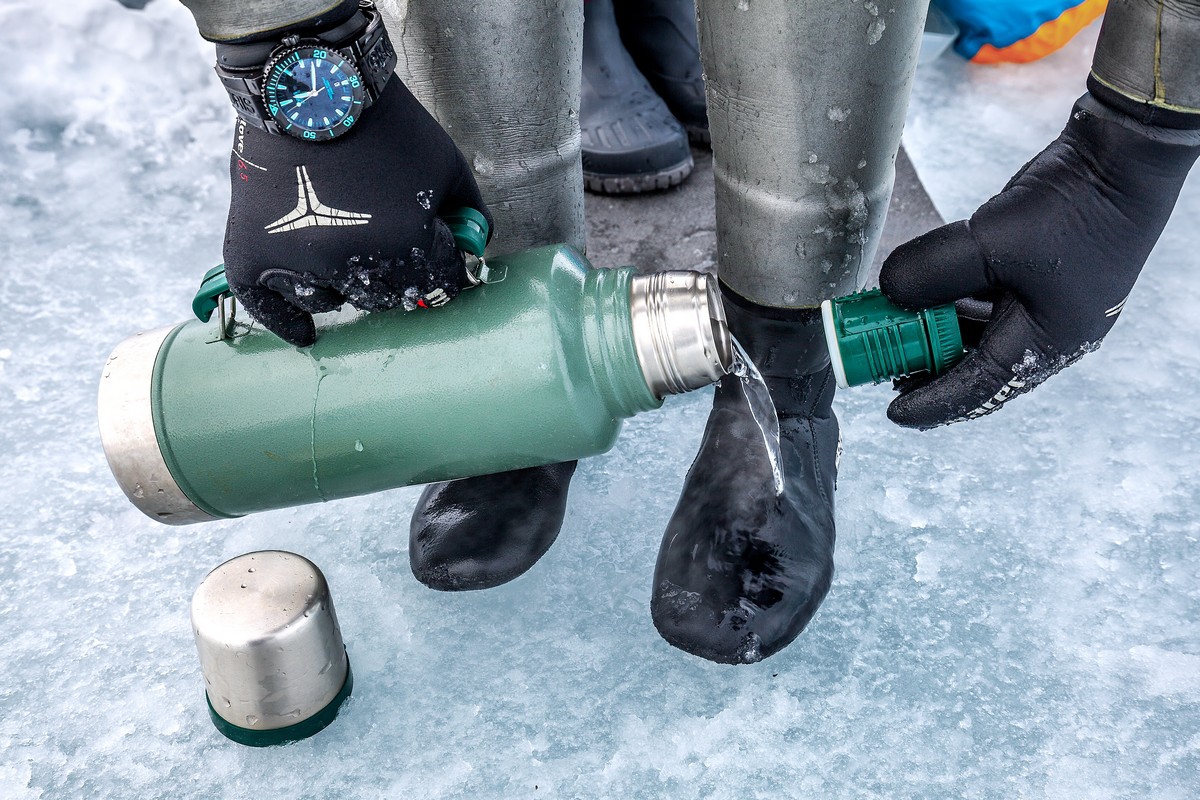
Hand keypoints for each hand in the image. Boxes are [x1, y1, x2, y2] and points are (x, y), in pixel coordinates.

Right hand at [224, 78, 489, 346]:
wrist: (311, 86)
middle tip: (385, 249)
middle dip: (394, 278)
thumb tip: (478, 246)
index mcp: (406, 243)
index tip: (438, 262)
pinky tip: (306, 334)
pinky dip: (287, 322)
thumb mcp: (447, 162)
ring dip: (344, 286)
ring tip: (344, 255)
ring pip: (333, 302)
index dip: (443, 271)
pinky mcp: (253, 254)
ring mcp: (299, 260)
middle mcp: (352, 261)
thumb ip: (470, 210)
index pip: (439, 286)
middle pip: (385, 300)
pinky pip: (270, 308)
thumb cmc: (387, 125)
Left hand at [879, 93, 1199, 428]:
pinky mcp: (1044, 275)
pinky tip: (931, 297)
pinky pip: (993, 305)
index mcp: (1046, 343)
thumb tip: (888, 292)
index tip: (894, 412)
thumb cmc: (1070, 210)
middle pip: (980, 367)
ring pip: (985, 335)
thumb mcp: (988, 243)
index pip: (978, 387)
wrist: (1122, 157)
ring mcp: (1050, 303)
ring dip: (942, 337)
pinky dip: (958, 306)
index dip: (932, 402)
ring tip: (899, 335)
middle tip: (887, 371)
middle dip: (932, 371)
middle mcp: (1051, 332)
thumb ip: (932, 272)